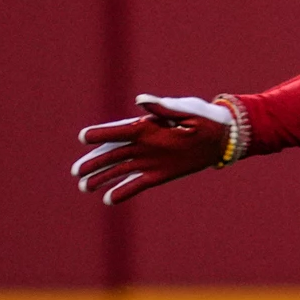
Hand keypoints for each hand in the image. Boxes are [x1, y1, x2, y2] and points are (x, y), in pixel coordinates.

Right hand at [72, 95, 238, 204]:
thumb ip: (165, 107)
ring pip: (119, 170)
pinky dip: (122, 192)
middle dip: (94, 161)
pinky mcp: (157, 175)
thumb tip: (141, 100)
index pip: (120, 131)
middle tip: (76, 172)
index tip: (83, 137)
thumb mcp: (188, 111)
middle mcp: (143, 144)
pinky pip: (136, 185)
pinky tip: (108, 199)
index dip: (101, 133)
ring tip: (84, 187)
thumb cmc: (205, 118)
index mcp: (148, 126)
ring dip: (101, 178)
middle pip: (113, 153)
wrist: (222, 137)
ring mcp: (148, 160)